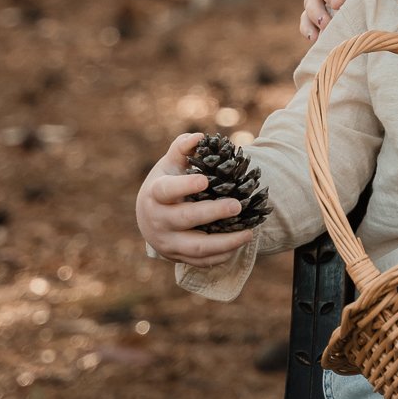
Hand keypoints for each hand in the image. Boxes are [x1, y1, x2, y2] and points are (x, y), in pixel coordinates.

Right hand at [135, 133, 259, 266]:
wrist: (149, 216)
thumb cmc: (165, 183)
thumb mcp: (170, 164)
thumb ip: (183, 147)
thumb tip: (199, 137)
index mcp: (155, 194)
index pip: (166, 191)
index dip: (184, 186)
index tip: (205, 181)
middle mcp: (158, 220)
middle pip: (185, 219)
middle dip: (212, 213)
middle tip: (237, 206)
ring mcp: (167, 242)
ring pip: (196, 247)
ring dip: (224, 242)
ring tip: (249, 233)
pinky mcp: (177, 257)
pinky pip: (201, 261)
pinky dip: (221, 256)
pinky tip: (239, 245)